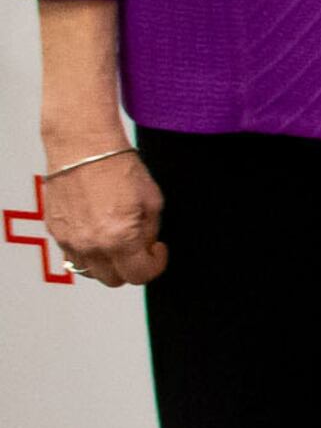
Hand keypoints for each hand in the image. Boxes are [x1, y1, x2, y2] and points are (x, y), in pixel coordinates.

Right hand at [41, 149, 165, 286]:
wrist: (84, 147)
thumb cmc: (118, 167)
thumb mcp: (152, 201)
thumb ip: (150, 232)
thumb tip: (146, 247)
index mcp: (119, 238)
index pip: (139, 275)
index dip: (155, 265)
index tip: (157, 251)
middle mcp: (90, 243)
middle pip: (113, 279)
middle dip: (130, 267)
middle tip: (139, 248)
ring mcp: (69, 239)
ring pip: (90, 271)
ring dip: (107, 263)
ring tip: (117, 241)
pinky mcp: (55, 231)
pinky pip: (72, 255)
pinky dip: (87, 251)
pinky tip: (98, 232)